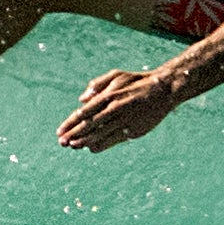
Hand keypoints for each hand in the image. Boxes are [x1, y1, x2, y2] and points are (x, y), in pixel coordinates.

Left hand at [57, 67, 181, 152]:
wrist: (163, 90)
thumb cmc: (137, 82)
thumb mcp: (116, 76)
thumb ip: (96, 85)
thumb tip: (81, 99)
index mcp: (108, 96)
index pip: (84, 113)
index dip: (70, 123)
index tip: (59, 131)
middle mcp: (114, 109)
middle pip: (88, 126)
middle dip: (73, 135)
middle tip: (61, 142)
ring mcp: (123, 121)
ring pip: (99, 135)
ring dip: (84, 142)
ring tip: (72, 146)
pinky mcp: (132, 131)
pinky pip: (112, 140)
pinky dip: (100, 145)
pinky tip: (91, 148)